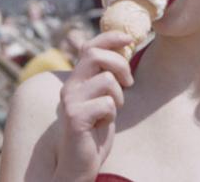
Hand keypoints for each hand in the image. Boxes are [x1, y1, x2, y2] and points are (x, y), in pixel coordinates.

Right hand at [53, 31, 134, 181]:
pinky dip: (112, 114)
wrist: (79, 162)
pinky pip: (107, 103)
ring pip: (106, 80)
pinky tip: (102, 124)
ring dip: (118, 96)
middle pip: (95, 55)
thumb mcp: (101, 99)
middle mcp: (69, 86)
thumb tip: (123, 49)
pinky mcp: (75, 117)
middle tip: (128, 83)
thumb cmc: (94, 131)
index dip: (110, 37)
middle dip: (120, 65)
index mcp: (76, 79)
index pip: (89, 46)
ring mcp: (70, 101)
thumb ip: (105, 77)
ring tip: (112, 110)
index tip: (130, 38)